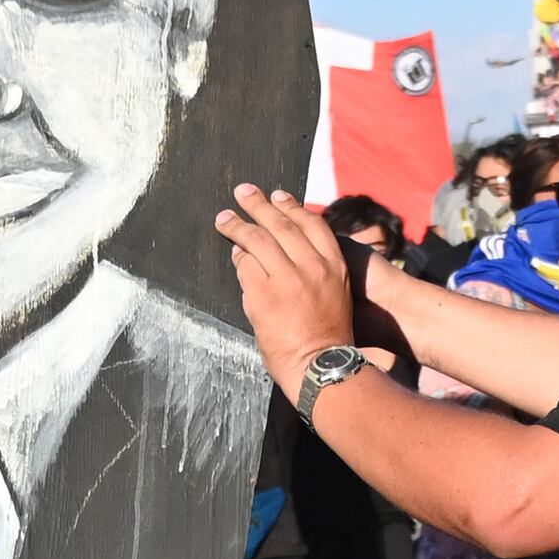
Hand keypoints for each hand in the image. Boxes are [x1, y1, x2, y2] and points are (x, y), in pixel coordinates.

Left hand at [214, 182, 361, 392]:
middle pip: (281, 224)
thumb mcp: (334, 293)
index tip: (277, 195)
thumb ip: (314, 268)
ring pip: (257, 240)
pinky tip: (233, 254)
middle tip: (243, 193)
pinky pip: (244, 266)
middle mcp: (311, 266)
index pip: (311, 223)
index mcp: (333, 265)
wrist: (321, 365)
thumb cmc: (328, 336)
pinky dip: (237, 259)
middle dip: (259, 205)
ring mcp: (287, 278)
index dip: (292, 205)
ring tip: (224, 218)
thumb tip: (281, 248)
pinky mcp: (264, 294)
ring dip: (237, 226)